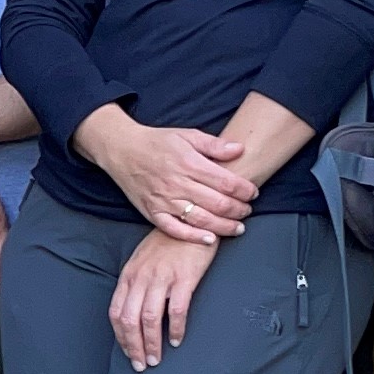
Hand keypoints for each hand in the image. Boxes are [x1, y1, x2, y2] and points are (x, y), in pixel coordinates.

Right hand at [79, 108, 258, 244]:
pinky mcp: (152, 212)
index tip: (252, 192)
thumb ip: (214, 144)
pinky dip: (193, 237)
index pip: (226, 182)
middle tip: (247, 211)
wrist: (121, 149)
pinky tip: (209, 239)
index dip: (245, 190)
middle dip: (239, 210)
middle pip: (218, 203)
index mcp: (189, 162)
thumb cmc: (156, 142)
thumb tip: (239, 149)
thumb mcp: (187, 134)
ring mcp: (164, 200)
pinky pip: (175, 229)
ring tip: (237, 228)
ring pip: (201, 219)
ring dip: (223, 226)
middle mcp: (177, 183)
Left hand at [109, 232, 217, 369]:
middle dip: (134, 347)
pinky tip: (176, 340)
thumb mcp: (142, 260)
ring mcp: (162, 278)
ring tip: (157, 358)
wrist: (192, 222)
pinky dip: (175, 329)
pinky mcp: (184, 278)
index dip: (120, 337)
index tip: (128, 353)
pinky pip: (176, 310)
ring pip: (149, 319)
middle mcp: (141, 278)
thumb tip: (132, 312)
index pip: (116, 312)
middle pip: (130, 320)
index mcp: (129, 276)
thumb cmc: (168, 243)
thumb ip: (136, 283)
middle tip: (141, 365)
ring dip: (152, 343)